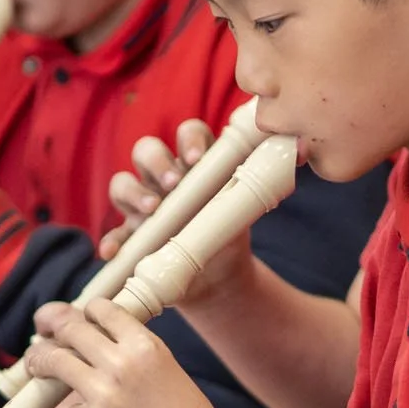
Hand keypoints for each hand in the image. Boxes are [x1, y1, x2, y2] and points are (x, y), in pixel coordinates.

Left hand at [24, 299, 240, 407]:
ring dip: (40, 361)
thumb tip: (93, 335)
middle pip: (70, 329)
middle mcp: (122, 363)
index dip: (85, 312)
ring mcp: (104, 394)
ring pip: (54, 362)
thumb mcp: (164, 365)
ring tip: (36, 365)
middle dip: (51, 327)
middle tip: (43, 332)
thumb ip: (131, 349)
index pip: (100, 308)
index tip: (76, 320)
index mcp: (144, 344)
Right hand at [100, 119, 253, 308]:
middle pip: (147, 150)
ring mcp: (143, 204)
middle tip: (172, 182)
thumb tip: (296, 152)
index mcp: (194, 161)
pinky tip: (112, 251)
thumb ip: (261, 180)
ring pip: (123, 183)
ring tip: (151, 210)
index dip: (190, 140)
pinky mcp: (132, 235)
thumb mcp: (245, 205)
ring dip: (132, 192)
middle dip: (156, 161)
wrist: (219, 274)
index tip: (197, 158)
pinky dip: (111, 241)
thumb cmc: (229, 227)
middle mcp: (163, 175)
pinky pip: (114, 234)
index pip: (188, 133)